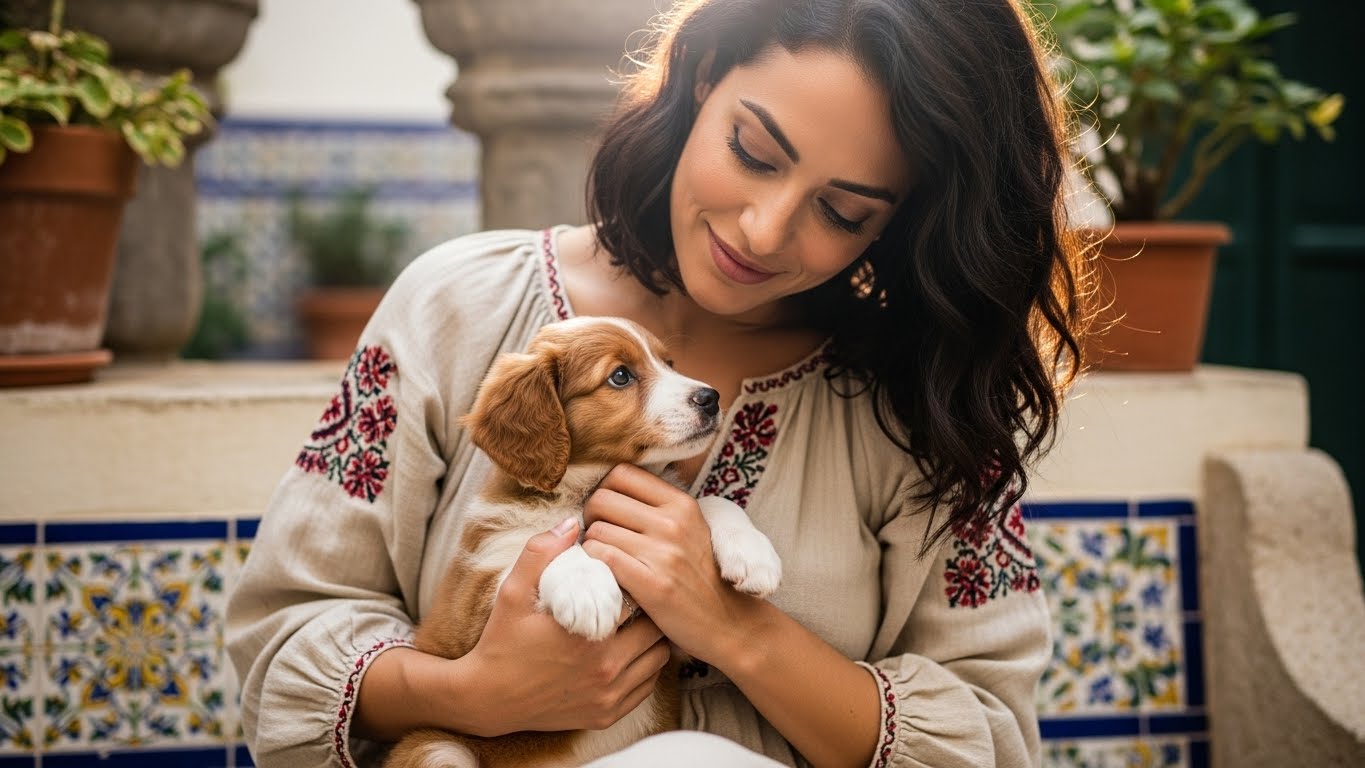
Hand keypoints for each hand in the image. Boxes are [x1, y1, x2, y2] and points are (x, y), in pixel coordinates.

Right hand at [459, 518, 669, 735]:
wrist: (488, 698)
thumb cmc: (502, 642)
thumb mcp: (514, 592)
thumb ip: (542, 553)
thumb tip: (572, 523)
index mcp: (590, 637)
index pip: (638, 599)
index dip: (636, 584)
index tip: (625, 577)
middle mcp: (606, 669)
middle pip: (655, 628)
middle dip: (649, 610)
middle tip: (635, 598)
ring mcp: (610, 696)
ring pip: (658, 659)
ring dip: (651, 639)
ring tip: (635, 624)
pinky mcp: (607, 715)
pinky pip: (647, 686)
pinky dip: (645, 668)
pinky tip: (629, 653)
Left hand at [581, 464, 765, 663]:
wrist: (730, 621)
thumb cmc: (702, 575)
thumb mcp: (692, 529)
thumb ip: (658, 507)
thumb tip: (610, 490)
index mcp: (682, 504)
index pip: (622, 474)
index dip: (604, 489)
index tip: (607, 510)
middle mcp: (673, 523)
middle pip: (602, 499)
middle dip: (591, 517)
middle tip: (598, 535)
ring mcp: (664, 553)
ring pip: (597, 531)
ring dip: (591, 545)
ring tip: (603, 558)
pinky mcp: (653, 584)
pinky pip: (603, 557)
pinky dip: (594, 563)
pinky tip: (605, 573)